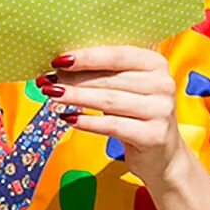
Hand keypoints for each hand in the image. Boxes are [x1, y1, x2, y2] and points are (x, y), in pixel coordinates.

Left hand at [43, 46, 189, 192]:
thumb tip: (61, 66)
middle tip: (47, 81)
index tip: (58, 60)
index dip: (85, 57)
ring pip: (108, 101)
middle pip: (109, 79)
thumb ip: (103, 74)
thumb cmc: (136, 114)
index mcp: (156, 63)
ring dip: (75, 98)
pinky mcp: (153, 135)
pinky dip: (86, 122)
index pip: (116, 55)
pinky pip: (112, 126)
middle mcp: (163, 84)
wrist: (162, 154)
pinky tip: (68, 118)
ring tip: (51, 96)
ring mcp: (160, 110)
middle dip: (73, 79)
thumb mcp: (126, 88)